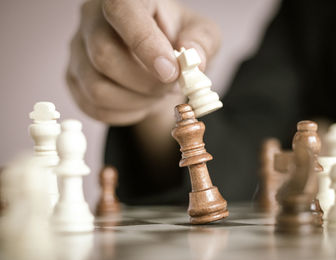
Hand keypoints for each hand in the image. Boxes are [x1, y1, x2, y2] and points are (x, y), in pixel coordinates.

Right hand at [66, 0, 219, 124]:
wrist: (158, 61)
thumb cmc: (177, 41)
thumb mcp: (201, 35)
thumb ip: (202, 43)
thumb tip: (193, 60)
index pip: (122, 11)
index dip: (145, 44)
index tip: (170, 72)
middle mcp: (93, 19)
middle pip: (104, 55)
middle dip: (145, 82)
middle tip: (170, 86)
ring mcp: (78, 50)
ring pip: (97, 87)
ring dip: (136, 101)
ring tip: (156, 94)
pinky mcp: (74, 78)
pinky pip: (94, 107)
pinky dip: (125, 113)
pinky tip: (141, 102)